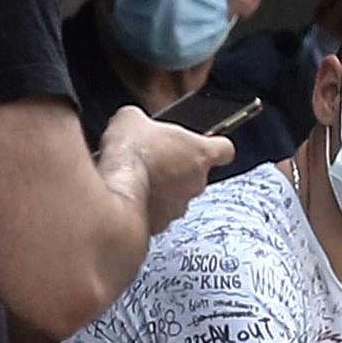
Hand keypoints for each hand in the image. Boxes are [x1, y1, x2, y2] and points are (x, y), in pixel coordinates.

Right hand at [98, 104, 232, 232]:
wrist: (116, 191)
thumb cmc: (132, 155)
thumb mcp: (131, 118)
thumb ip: (142, 119)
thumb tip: (133, 120)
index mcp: (200, 153)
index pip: (225, 150)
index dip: (215, 145)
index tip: (207, 143)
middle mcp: (196, 182)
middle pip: (197, 173)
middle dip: (178, 167)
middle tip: (157, 158)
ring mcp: (180, 206)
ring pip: (177, 195)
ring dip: (163, 188)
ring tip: (141, 177)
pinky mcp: (161, 224)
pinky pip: (158, 213)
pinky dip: (147, 205)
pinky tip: (131, 194)